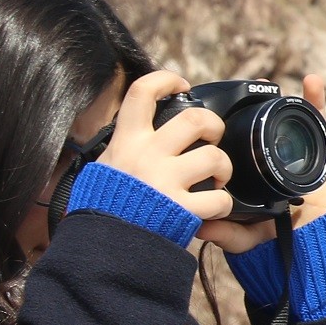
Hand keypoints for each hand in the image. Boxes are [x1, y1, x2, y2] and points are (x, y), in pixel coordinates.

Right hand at [96, 69, 231, 227]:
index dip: (166, 79)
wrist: (102, 245)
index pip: (142, 92)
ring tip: (217, 177)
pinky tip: (213, 207)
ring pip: (215, 157)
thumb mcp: (107, 165)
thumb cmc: (105, 204)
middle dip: (214, 124)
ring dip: (224, 167)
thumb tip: (138, 123)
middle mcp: (147, 155)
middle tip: (212, 137)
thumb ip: (126, 145)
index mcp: (127, 141)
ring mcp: (165, 181)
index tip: (181, 84)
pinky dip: (223, 204)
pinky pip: (220, 200)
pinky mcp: (181, 209)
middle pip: (196, 119)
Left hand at [201, 73, 325, 255]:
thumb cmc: (274, 249)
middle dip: (284, 103)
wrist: (306, 263)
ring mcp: (315, 169)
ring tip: (311, 81)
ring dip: (316, 103)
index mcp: (266, 173)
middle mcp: (290, 165)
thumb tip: (200, 224)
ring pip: (316, 129)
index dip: (254, 117)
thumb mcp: (242, 238)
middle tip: (272, 86)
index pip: (260, 139)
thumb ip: (223, 233)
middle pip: (288, 126)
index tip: (246, 98)